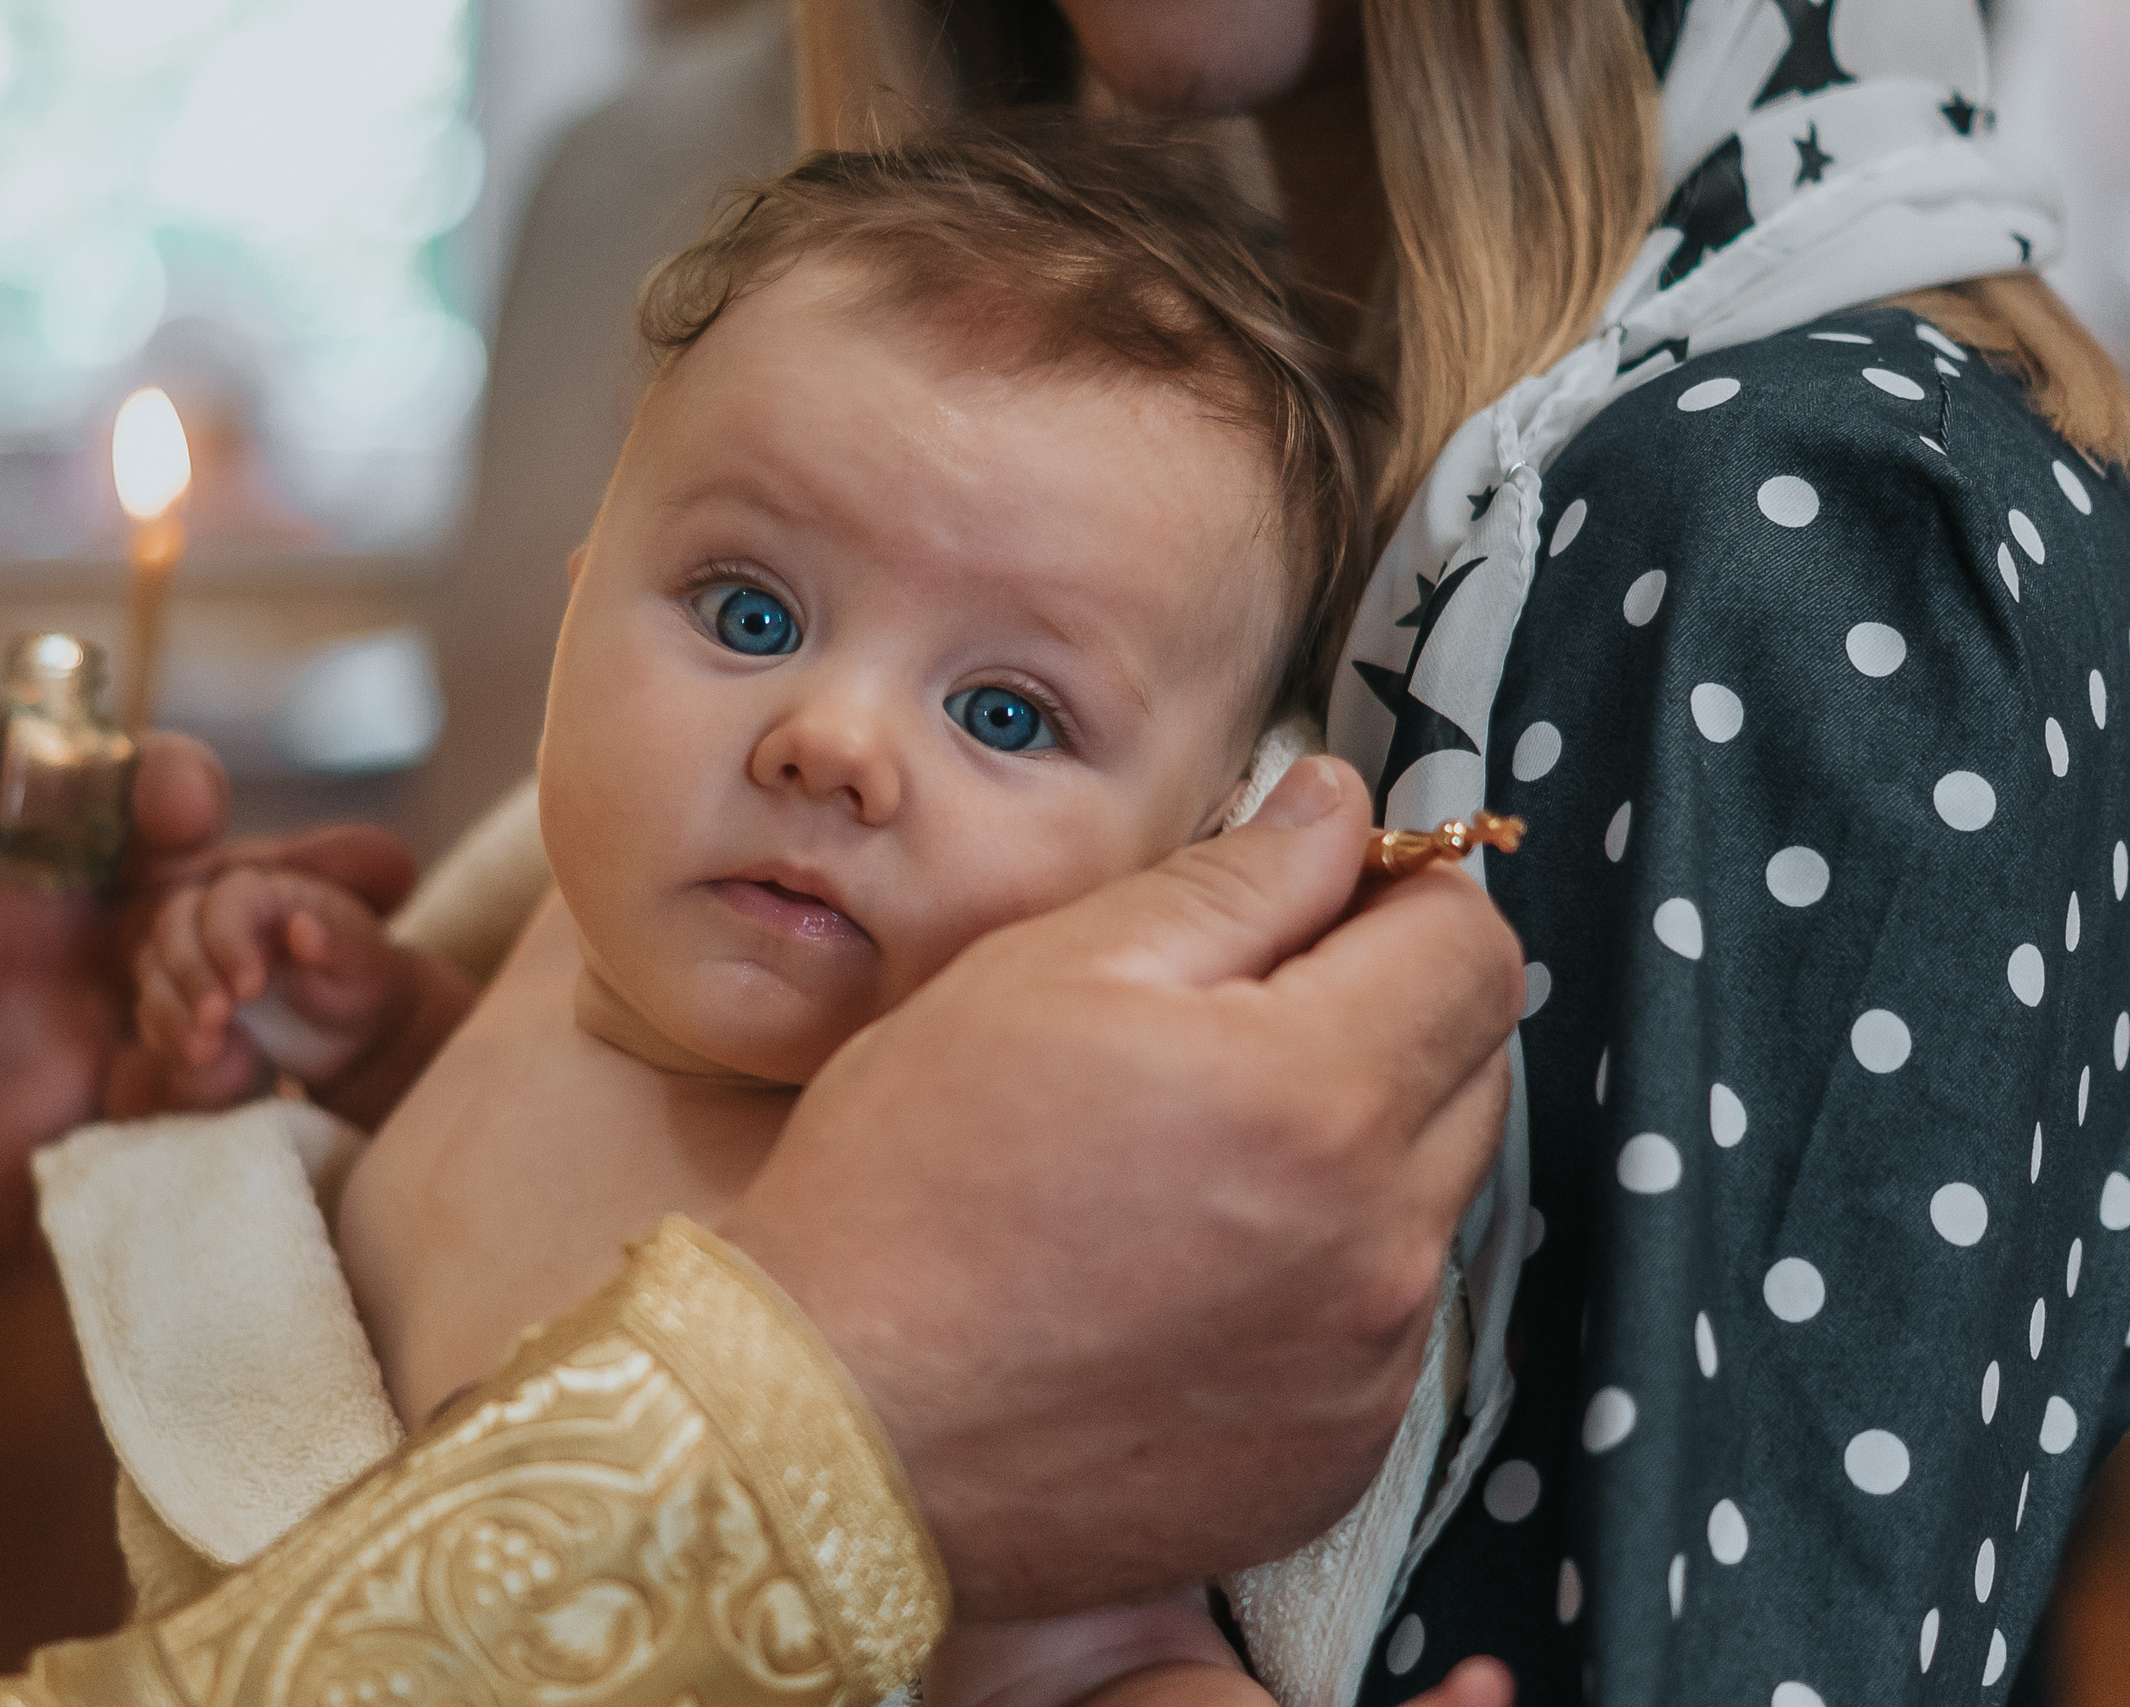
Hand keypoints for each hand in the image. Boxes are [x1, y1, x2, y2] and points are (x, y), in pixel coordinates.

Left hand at [0, 674, 410, 1266]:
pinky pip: (139, 1171)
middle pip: (224, 932)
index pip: (152, 818)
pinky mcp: (32, 1177)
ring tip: (239, 1035)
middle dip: (286, 919)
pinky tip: (198, 1130)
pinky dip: (185, 1153)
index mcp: (33, 854)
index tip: (185, 801)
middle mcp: (76, 956)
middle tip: (315, 920)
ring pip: (208, 1050)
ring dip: (244, 1038)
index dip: (186, 803)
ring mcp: (63, 1066)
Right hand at [134, 864, 474, 1128]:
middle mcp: (219, 916)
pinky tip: (199, 1058)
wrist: (349, 1030)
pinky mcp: (180, 999)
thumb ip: (337, 945)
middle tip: (217, 1020)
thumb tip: (302, 927)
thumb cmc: (360, 984)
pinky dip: (167, 1035)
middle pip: (175, 926)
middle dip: (192, 974)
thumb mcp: (364, 967)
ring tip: (204, 1049)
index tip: (251, 988)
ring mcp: (194, 956)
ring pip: (155, 968)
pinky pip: (153, 1011)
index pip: (229, 901)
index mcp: (267, 893)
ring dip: (171, 1009)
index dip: (230, 941)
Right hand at [726, 756, 1521, 1617]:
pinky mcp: (1338, 1456)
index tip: (1325, 898)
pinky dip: (1322, 1271)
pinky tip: (1191, 1268)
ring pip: (1432, 1198)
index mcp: (1313, 1096)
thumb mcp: (1045, 973)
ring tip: (1195, 1156)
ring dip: (1358, 1145)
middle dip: (1387, 1012)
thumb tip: (1340, 812)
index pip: (1472, 951)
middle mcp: (1378, 1245)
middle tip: (1236, 1017)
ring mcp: (1368, 1369)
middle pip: (1474, 1070)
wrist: (834, 1434)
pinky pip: (1384, 1322)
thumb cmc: (908, 1192)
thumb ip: (1229, 882)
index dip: (1402, 897)